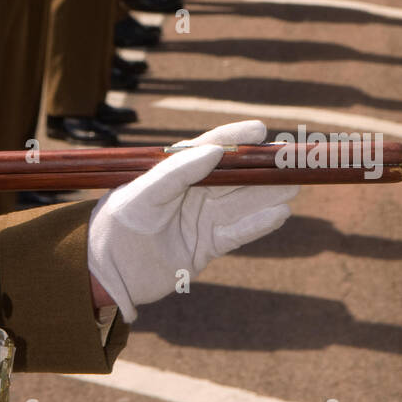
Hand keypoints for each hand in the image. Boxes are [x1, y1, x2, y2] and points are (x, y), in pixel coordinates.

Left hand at [86, 120, 298, 322]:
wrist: (107, 272)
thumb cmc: (118, 224)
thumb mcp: (142, 195)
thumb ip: (176, 173)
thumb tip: (214, 151)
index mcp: (174, 172)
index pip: (210, 148)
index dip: (235, 138)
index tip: (260, 130)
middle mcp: (191, 192)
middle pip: (234, 176)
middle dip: (262, 168)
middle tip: (290, 160)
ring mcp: (200, 219)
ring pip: (241, 203)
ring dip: (267, 196)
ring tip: (294, 187)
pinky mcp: (206, 246)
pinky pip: (237, 232)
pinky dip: (258, 224)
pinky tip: (279, 214)